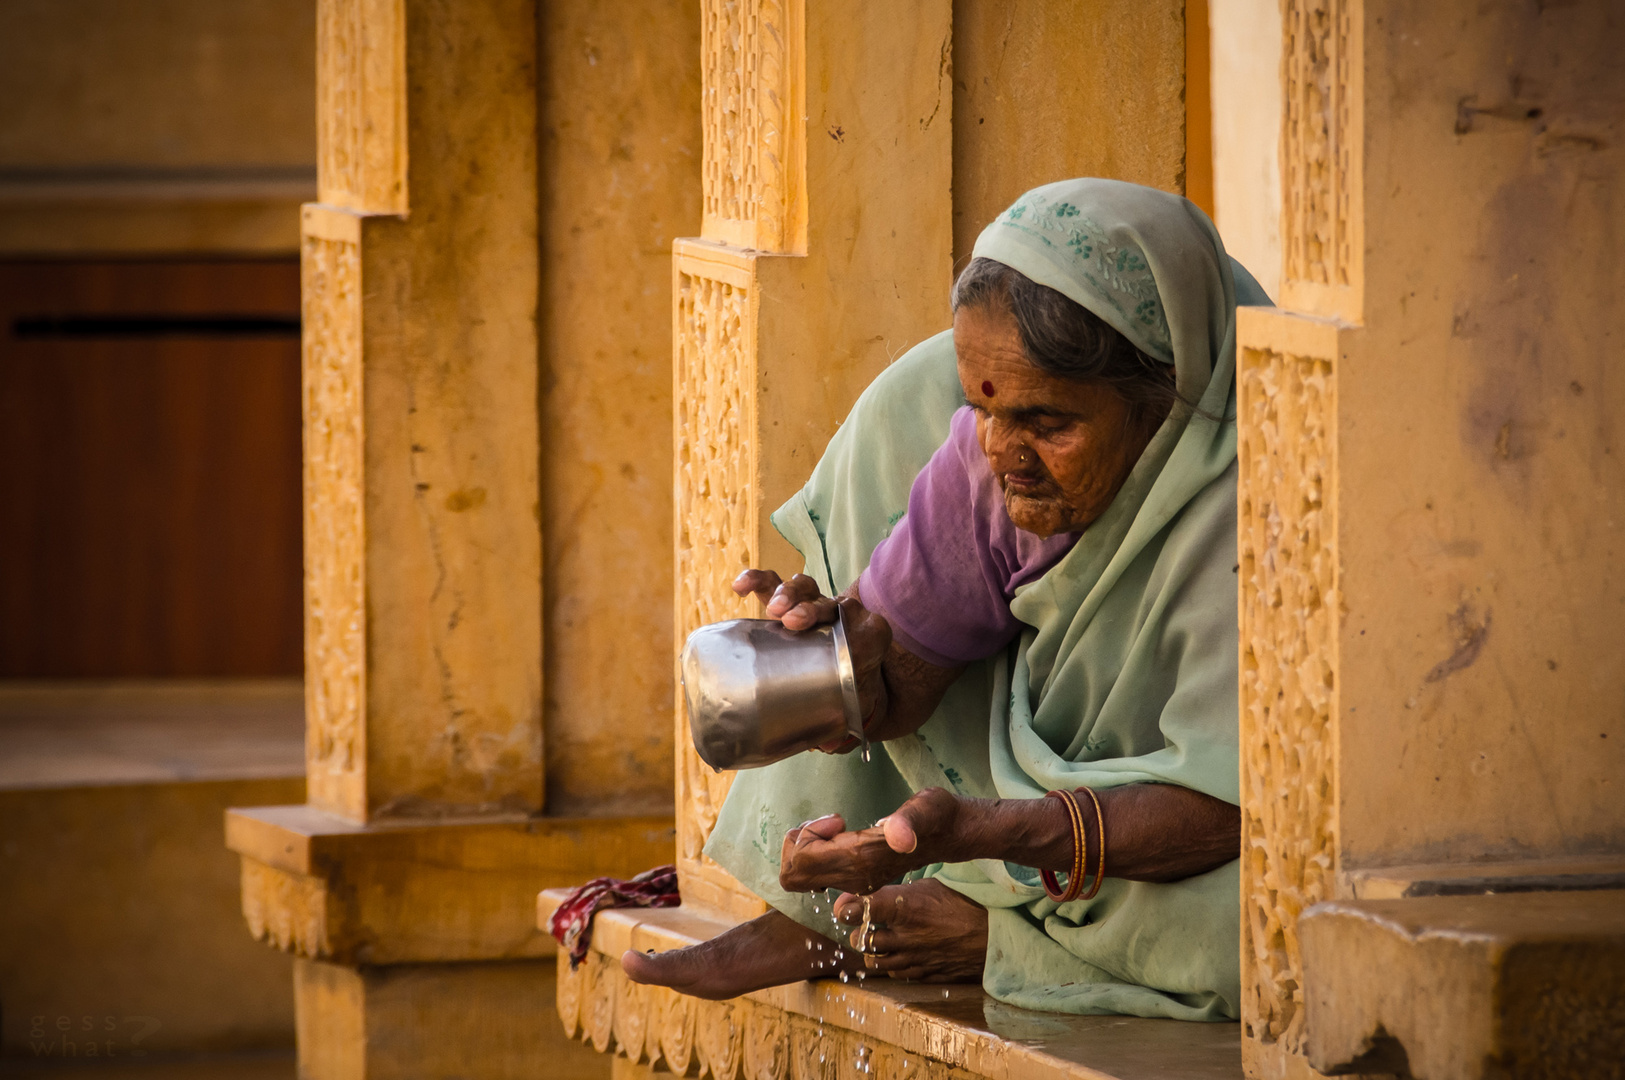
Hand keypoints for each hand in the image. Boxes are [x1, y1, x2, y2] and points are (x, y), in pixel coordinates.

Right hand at [732, 569, 891, 746]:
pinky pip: (772, 586)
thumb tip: (824, 745)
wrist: (838, 679)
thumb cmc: (844, 696)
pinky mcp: (787, 607)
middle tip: (793, 622)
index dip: (866, 630)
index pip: (873, 629)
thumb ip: (842, 727)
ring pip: (804, 589)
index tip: (853, 643)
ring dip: (788, 595)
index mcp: (866, 641)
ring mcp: (813, 609)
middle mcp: (841, 618)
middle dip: (811, 609)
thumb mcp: (852, 710)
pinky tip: (739, 587)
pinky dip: (757, 581)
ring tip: (774, 611)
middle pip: (830, 603)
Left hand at [778, 788, 963, 894]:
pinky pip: (813, 875)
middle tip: (828, 821)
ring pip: (800, 876)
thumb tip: (899, 838)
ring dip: (807, 845)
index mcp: (862, 863)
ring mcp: (854, 884)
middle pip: (793, 875)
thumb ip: (908, 821)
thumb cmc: (936, 816)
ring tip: (834, 825)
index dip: (807, 836)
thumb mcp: (925, 809)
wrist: (951, 834)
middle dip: (800, 843)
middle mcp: (855, 880)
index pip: (803, 863)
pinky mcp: (856, 881)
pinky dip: (814, 851)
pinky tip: (838, 834)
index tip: (837, 819)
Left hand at [834, 880, 987, 981]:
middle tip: (861, 925)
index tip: (844, 908)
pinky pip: (897, 974)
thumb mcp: (930, 886)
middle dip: (858, 933)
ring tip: (877, 942)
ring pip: (876, 962)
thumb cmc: (963, 903)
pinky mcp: (923, 974)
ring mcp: (913, 959)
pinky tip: (897, 955)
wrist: (994, 935)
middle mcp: (904, 936)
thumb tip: (873, 890)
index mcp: (904, 907)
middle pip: (862, 940)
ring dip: (872, 952)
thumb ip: (898, 891)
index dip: (847, 908)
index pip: (861, 909)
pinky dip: (892, 966)